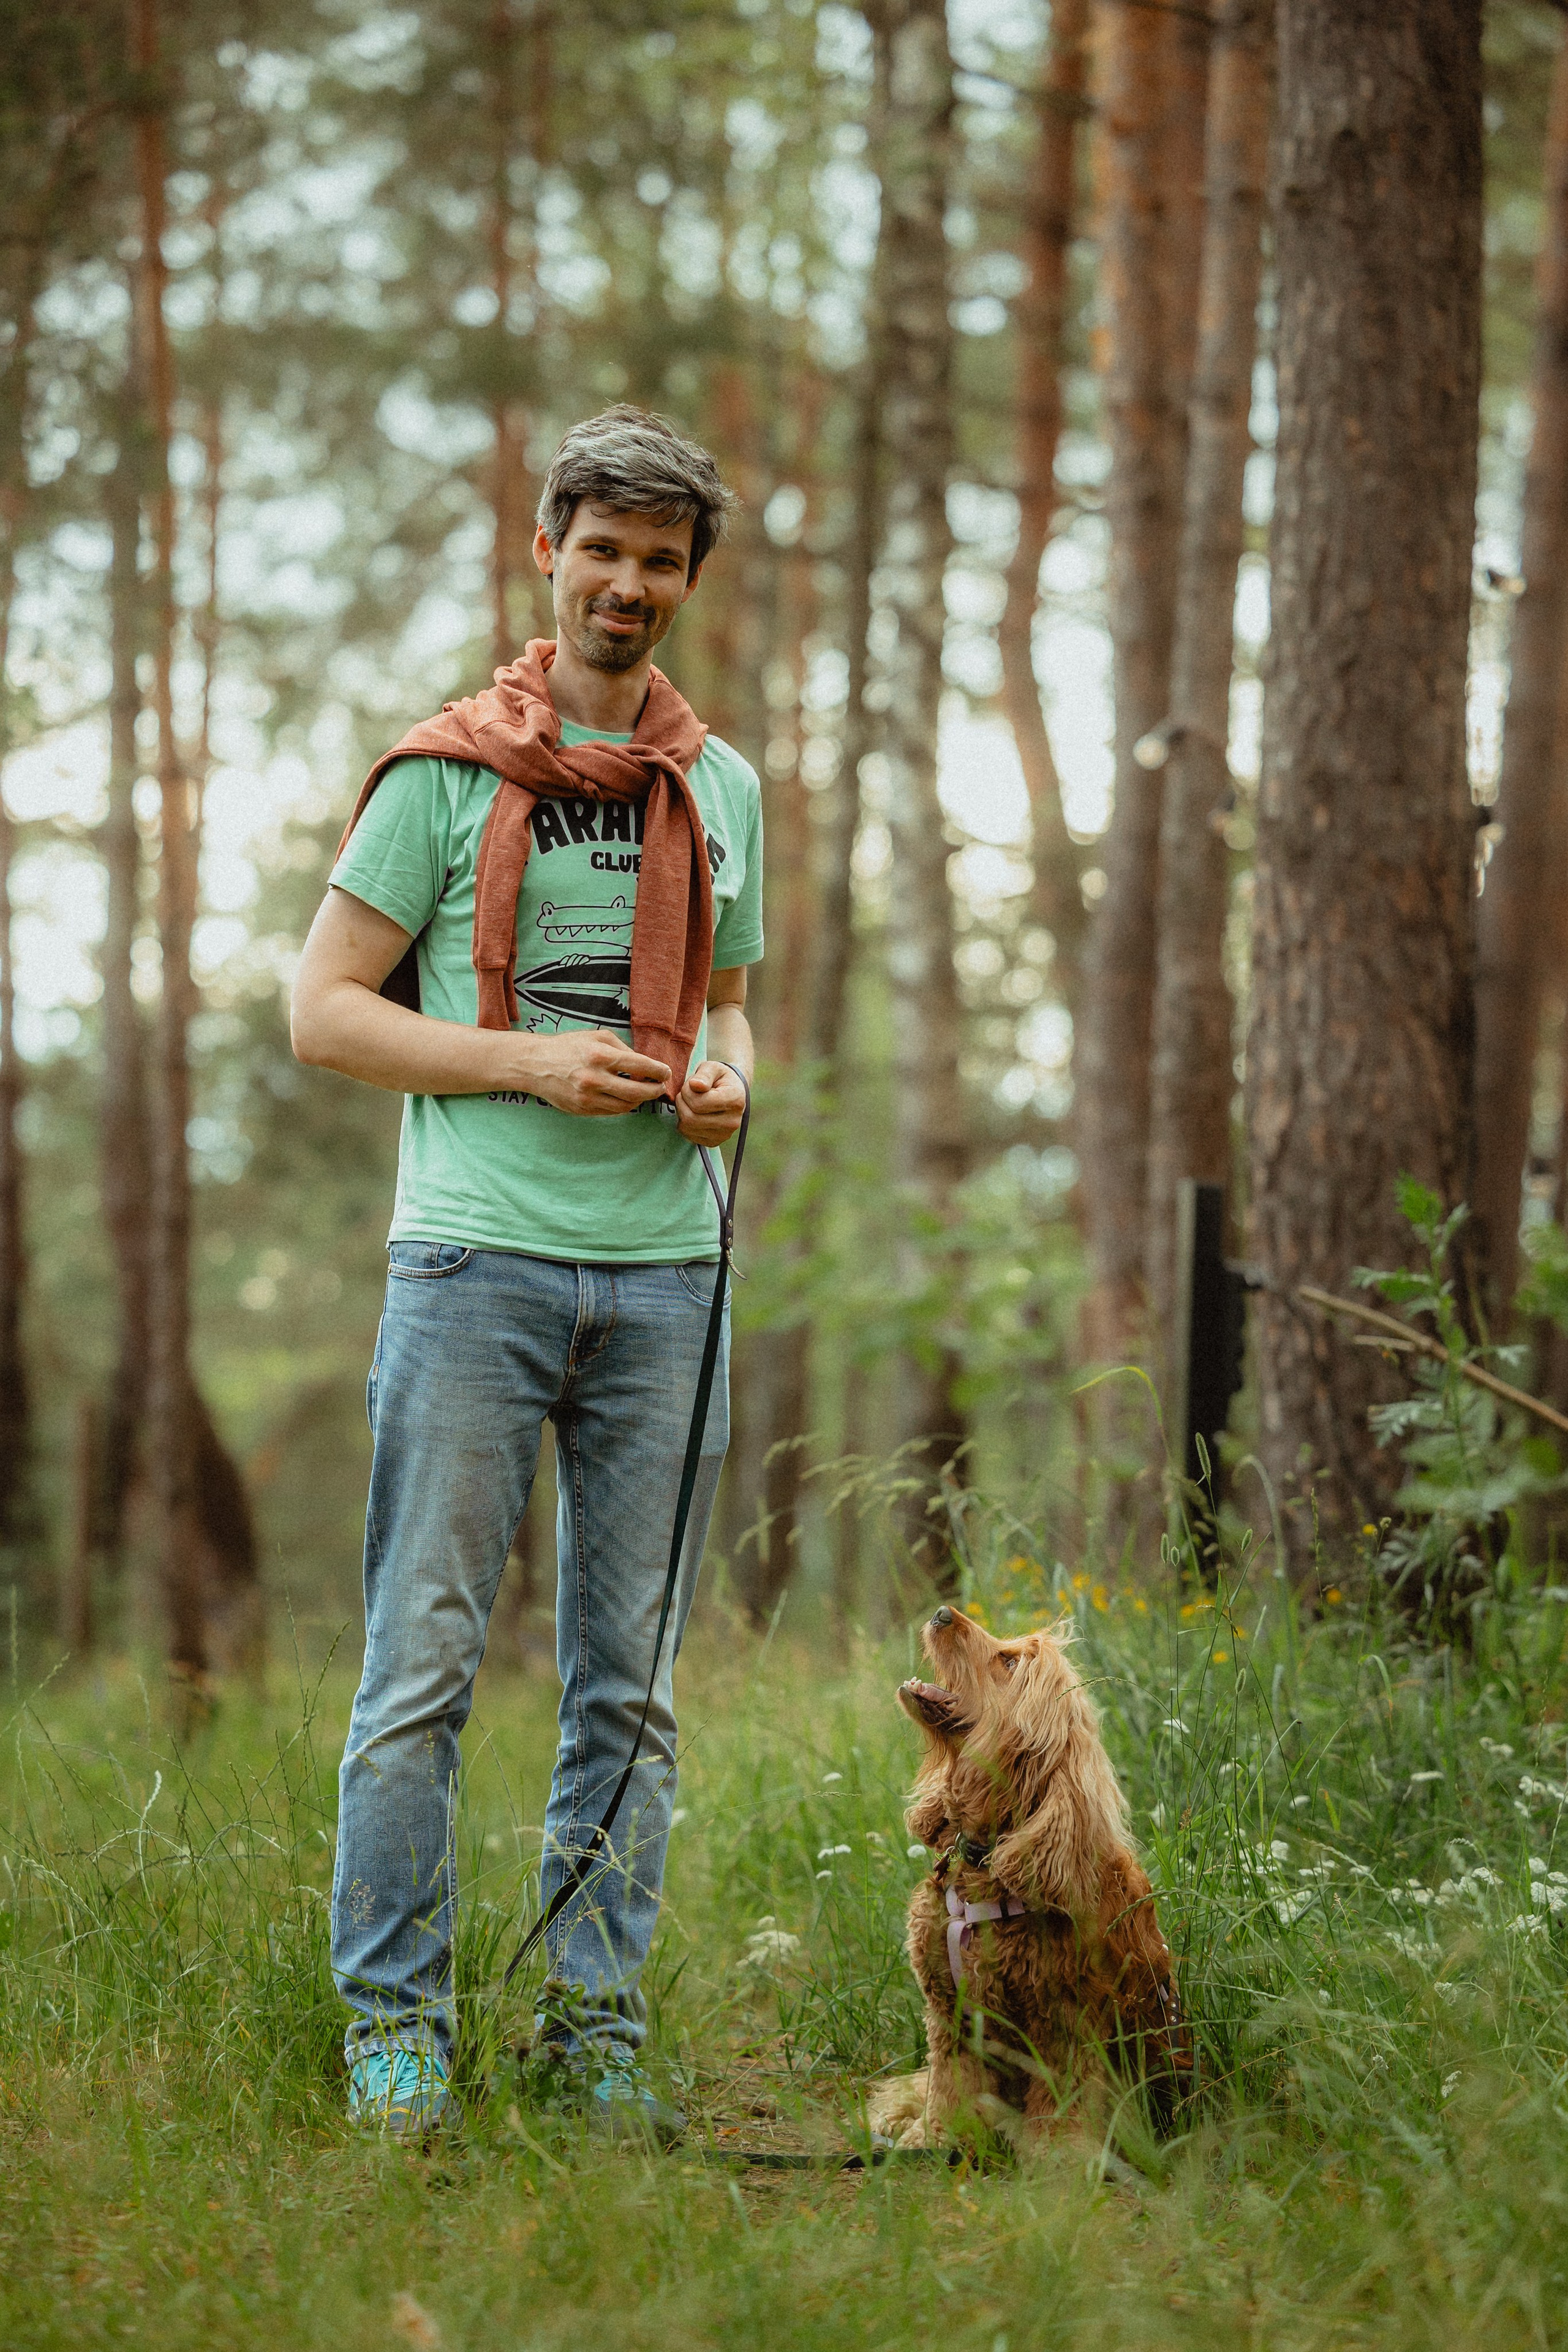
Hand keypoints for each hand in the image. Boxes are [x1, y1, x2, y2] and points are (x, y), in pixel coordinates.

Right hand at [523, 1026, 670, 1116]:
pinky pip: (611, 1112)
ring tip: (644, 1092)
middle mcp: (594, 1079)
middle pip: (637, 1092)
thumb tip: (645, 1064)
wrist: (535, 1064)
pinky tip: (626, 1098)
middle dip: (655, 1090)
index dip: (659, 1071)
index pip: (640, 1066)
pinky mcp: (581, 1109)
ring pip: (626, 1106)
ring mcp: (587, 1097)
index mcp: (600, 1056)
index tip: (666, 1072)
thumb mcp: (596, 1036)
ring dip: (640, 1101)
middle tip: (660, 1087)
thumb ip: (623, 1048)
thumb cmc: (568, 1046)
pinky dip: (624, 1106)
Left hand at [675, 1058, 745, 1145]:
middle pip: (691, 1118)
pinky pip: (688, 1135)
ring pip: (687, 1128)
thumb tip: (695, 1085)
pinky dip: (684, 1123)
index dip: (687, 1091)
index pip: (699, 1103)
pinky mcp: (714, 1142)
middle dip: (682, 1102)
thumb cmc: (720, 1078)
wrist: (731, 1093)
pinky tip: (693, 1113)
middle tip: (686, 1093)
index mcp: (735, 1100)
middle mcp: (732, 1122)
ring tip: (690, 1102)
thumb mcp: (713, 1068)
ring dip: (682, 1112)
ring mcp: (724, 1135)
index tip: (691, 1084)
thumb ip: (704, 1074)